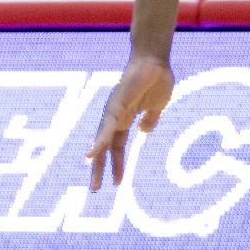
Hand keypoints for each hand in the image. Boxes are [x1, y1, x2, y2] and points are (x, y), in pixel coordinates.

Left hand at [85, 54, 174, 190]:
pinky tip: (92, 154)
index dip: (116, 164)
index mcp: (124, 119)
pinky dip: (99, 141)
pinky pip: (107, 127)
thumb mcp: (157, 106)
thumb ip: (150, 118)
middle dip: (100, 169)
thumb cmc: (157, 79)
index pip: (117, 147)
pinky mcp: (117, 105)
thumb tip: (144, 131)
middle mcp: (115, 117)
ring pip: (103, 141)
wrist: (155, 60)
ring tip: (94, 182)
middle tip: (94, 190)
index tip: (117, 183)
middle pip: (104, 148)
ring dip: (97, 162)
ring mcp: (114, 111)